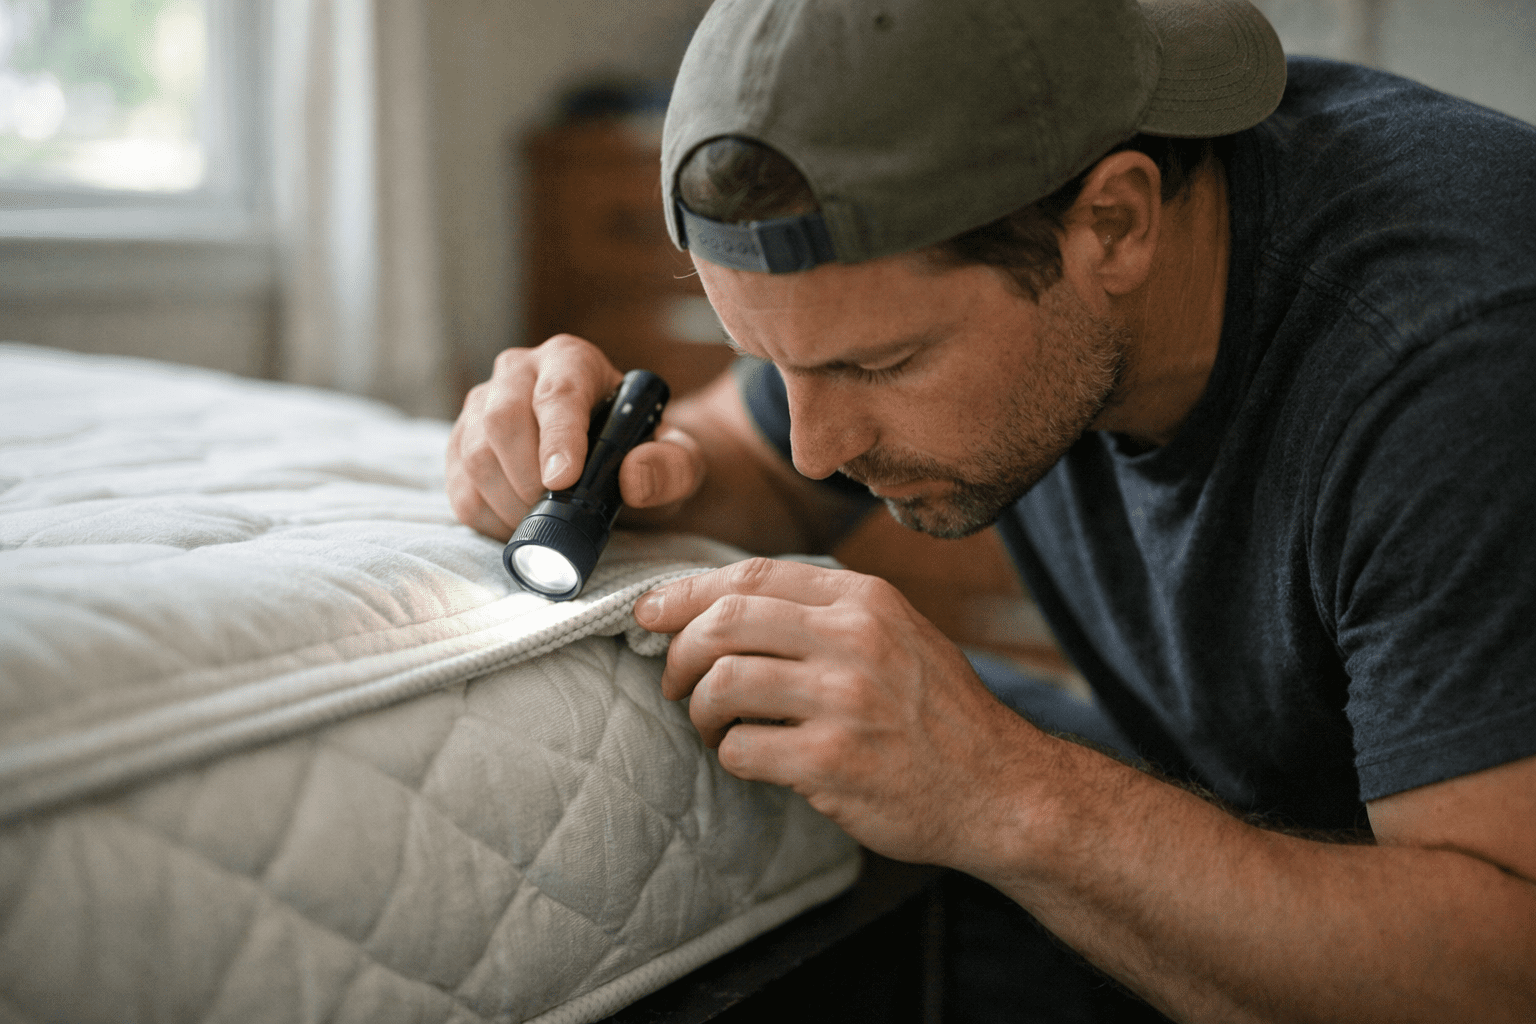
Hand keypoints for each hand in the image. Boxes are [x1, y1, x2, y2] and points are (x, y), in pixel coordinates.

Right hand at [447, 335, 706, 538]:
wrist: (617, 469)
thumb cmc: (645, 457)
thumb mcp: (680, 461)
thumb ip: (672, 466)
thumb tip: (633, 476)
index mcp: (572, 361)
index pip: (558, 392)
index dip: (558, 438)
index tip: (562, 481)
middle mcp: (519, 371)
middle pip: (502, 418)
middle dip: (528, 478)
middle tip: (557, 516)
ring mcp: (482, 406)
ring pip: (475, 453)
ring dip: (509, 502)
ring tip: (545, 523)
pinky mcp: (461, 445)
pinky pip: (460, 485)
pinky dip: (489, 518)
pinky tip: (520, 526)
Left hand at [633, 557, 1042, 866]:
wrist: (1000, 790)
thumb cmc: (937, 715)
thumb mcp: (896, 634)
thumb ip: (822, 614)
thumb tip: (718, 607)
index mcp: (865, 600)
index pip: (750, 576)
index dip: (686, 592)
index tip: (651, 611)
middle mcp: (855, 639)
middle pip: (725, 622)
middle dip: (678, 652)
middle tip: (674, 681)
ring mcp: (845, 700)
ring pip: (722, 683)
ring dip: (701, 711)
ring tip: (716, 727)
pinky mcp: (832, 762)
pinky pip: (742, 748)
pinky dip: (731, 755)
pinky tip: (753, 759)